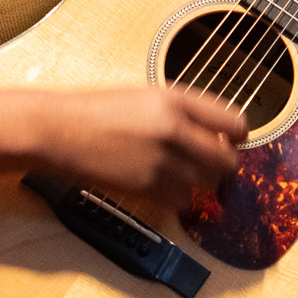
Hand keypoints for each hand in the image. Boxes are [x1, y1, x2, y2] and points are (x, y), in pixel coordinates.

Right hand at [32, 86, 245, 209]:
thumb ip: (182, 111)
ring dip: (199, 183)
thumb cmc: (96, 110)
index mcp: (176, 98)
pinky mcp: (146, 187)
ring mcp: (161, 160)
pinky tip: (161, 185)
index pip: (234, 122)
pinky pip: (182, 202)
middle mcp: (174, 128)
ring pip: (207, 185)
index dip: (238, 137)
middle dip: (223, 166)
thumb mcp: (145, 95)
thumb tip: (215, 133)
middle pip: (227, 161)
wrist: (59, 130)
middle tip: (210, 165)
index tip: (233, 142)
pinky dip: (177, 199)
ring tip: (180, 174)